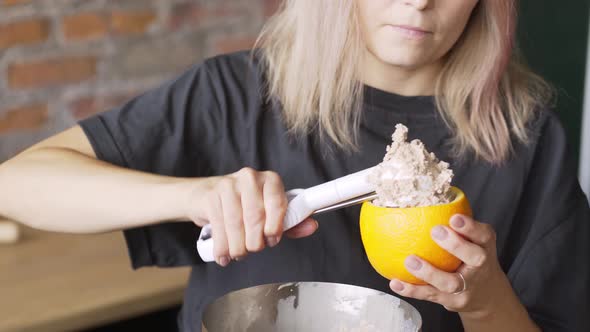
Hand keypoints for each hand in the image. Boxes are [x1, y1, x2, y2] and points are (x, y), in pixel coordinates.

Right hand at [188, 167, 317, 265]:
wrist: (206, 194)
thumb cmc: (243, 205)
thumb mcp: (269, 212)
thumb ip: (290, 221)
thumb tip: (311, 226)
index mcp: (270, 180)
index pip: (278, 203)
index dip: (275, 227)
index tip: (272, 240)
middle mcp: (250, 178)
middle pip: (256, 217)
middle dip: (255, 241)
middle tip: (254, 248)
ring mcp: (229, 185)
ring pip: (236, 225)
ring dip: (238, 247)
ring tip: (239, 253)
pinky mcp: (211, 196)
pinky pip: (219, 228)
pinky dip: (222, 248)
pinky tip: (224, 254)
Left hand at [389, 214, 512, 318]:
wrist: (486, 296)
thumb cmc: (471, 258)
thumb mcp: (473, 240)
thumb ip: (455, 225)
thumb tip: (421, 198)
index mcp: (484, 246)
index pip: (484, 234)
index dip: (471, 227)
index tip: (454, 218)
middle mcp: (480, 267)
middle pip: (475, 257)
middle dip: (456, 245)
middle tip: (436, 231)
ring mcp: (467, 286)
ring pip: (450, 282)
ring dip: (429, 272)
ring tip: (410, 260)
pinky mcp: (452, 301)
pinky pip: (430, 295)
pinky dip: (411, 290)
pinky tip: (396, 283)